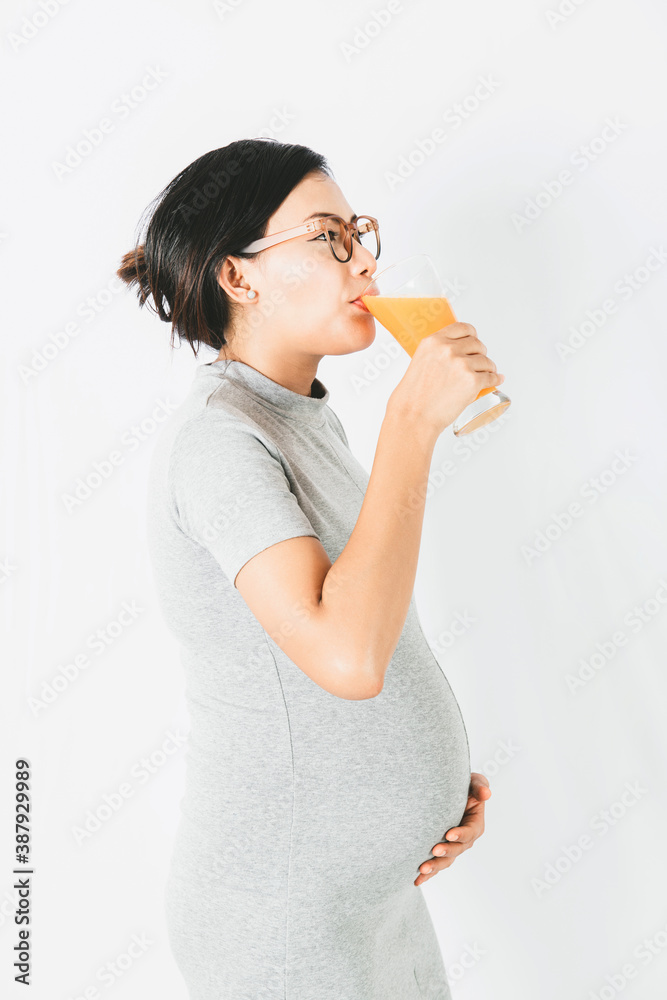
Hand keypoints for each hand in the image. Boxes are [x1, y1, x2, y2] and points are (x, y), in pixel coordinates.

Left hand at [414, 772, 491, 886]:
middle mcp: (465, 839)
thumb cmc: (464, 786)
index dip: (460, 834)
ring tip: (422, 869)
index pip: (470, 832)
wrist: (447, 791)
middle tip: (433, 851)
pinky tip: (416, 880)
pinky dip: (427, 874)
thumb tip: (486, 793)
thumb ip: (479, 786)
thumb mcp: (474, 782)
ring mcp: (452, 847)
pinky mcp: (441, 851)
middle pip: (457, 850)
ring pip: (446, 861)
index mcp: (475, 825)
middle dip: (446, 852)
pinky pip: (435, 864)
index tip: (448, 834)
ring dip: (435, 866)